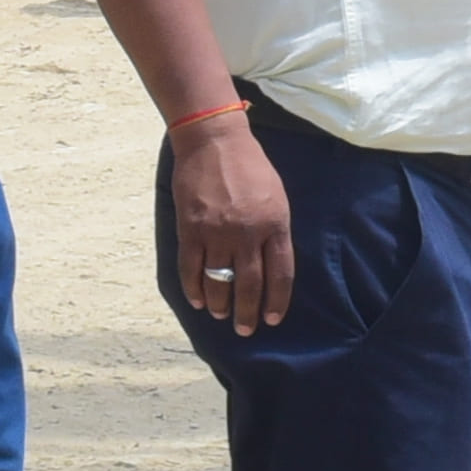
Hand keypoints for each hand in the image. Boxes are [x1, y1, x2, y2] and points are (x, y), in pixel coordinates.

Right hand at [166, 107, 295, 330]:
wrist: (214, 141)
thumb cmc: (251, 166)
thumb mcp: (277, 196)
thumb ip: (275, 230)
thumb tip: (271, 265)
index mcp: (275, 225)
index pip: (280, 275)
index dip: (276, 301)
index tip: (272, 319)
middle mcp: (247, 233)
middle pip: (249, 285)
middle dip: (248, 313)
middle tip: (245, 330)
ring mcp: (217, 233)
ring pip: (219, 282)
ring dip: (221, 305)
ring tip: (223, 315)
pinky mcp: (190, 229)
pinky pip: (191, 269)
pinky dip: (194, 289)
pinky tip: (199, 301)